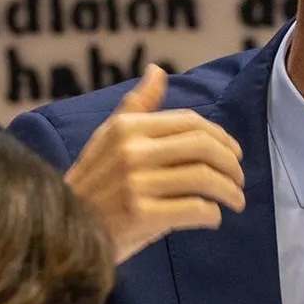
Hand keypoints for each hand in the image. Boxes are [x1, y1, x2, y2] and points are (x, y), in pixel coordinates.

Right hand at [64, 65, 245, 263]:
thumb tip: (157, 70)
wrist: (63, 233)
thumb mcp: (107, 139)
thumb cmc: (93, 185)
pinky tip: (212, 218)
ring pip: (205, 178)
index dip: (222, 137)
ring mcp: (135, 183)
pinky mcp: (140, 215)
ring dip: (230, 191)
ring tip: (235, 201)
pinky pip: (195, 209)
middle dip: (232, 164)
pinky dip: (212, 214)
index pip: (191, 123)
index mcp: (126, 128)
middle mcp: (131, 151)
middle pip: (204, 147)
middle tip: (240, 180)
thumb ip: (137, 106)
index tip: (234, 154)